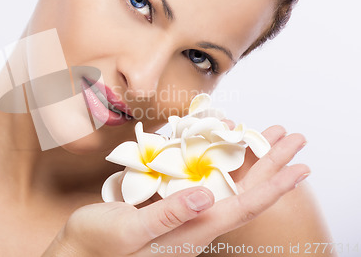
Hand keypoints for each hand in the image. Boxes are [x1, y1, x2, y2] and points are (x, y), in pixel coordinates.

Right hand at [43, 125, 308, 256]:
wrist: (78, 250)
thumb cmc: (99, 246)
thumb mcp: (130, 232)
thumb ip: (167, 215)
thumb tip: (205, 195)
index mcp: (192, 230)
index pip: (244, 205)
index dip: (274, 184)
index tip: (300, 165)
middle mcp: (194, 218)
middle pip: (242, 187)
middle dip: (269, 161)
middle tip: (291, 136)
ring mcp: (181, 208)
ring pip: (224, 178)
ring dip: (245, 155)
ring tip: (262, 134)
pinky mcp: (166, 200)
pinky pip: (197, 174)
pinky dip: (211, 155)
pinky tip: (215, 141)